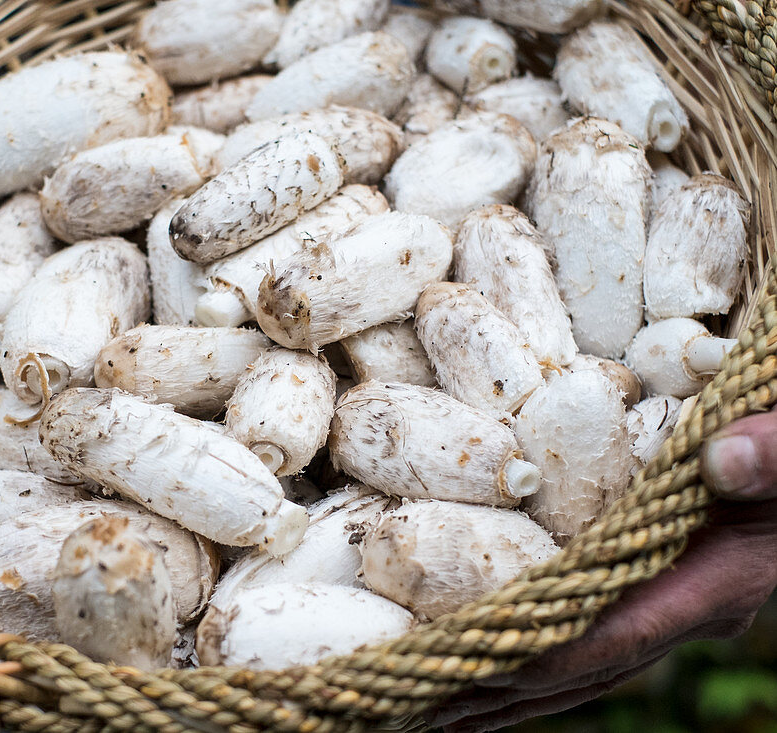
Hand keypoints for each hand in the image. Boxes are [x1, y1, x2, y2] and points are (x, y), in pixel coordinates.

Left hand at [422, 410, 776, 732]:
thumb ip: (773, 449)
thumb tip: (724, 461)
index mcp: (717, 578)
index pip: (614, 631)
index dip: (539, 654)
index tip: (464, 667)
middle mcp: (690, 606)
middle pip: (580, 667)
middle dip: (496, 690)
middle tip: (412, 705)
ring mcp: (671, 602)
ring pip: (577, 662)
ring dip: (502, 686)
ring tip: (425, 704)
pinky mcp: (654, 585)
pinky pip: (583, 633)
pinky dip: (528, 651)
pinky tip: (477, 658)